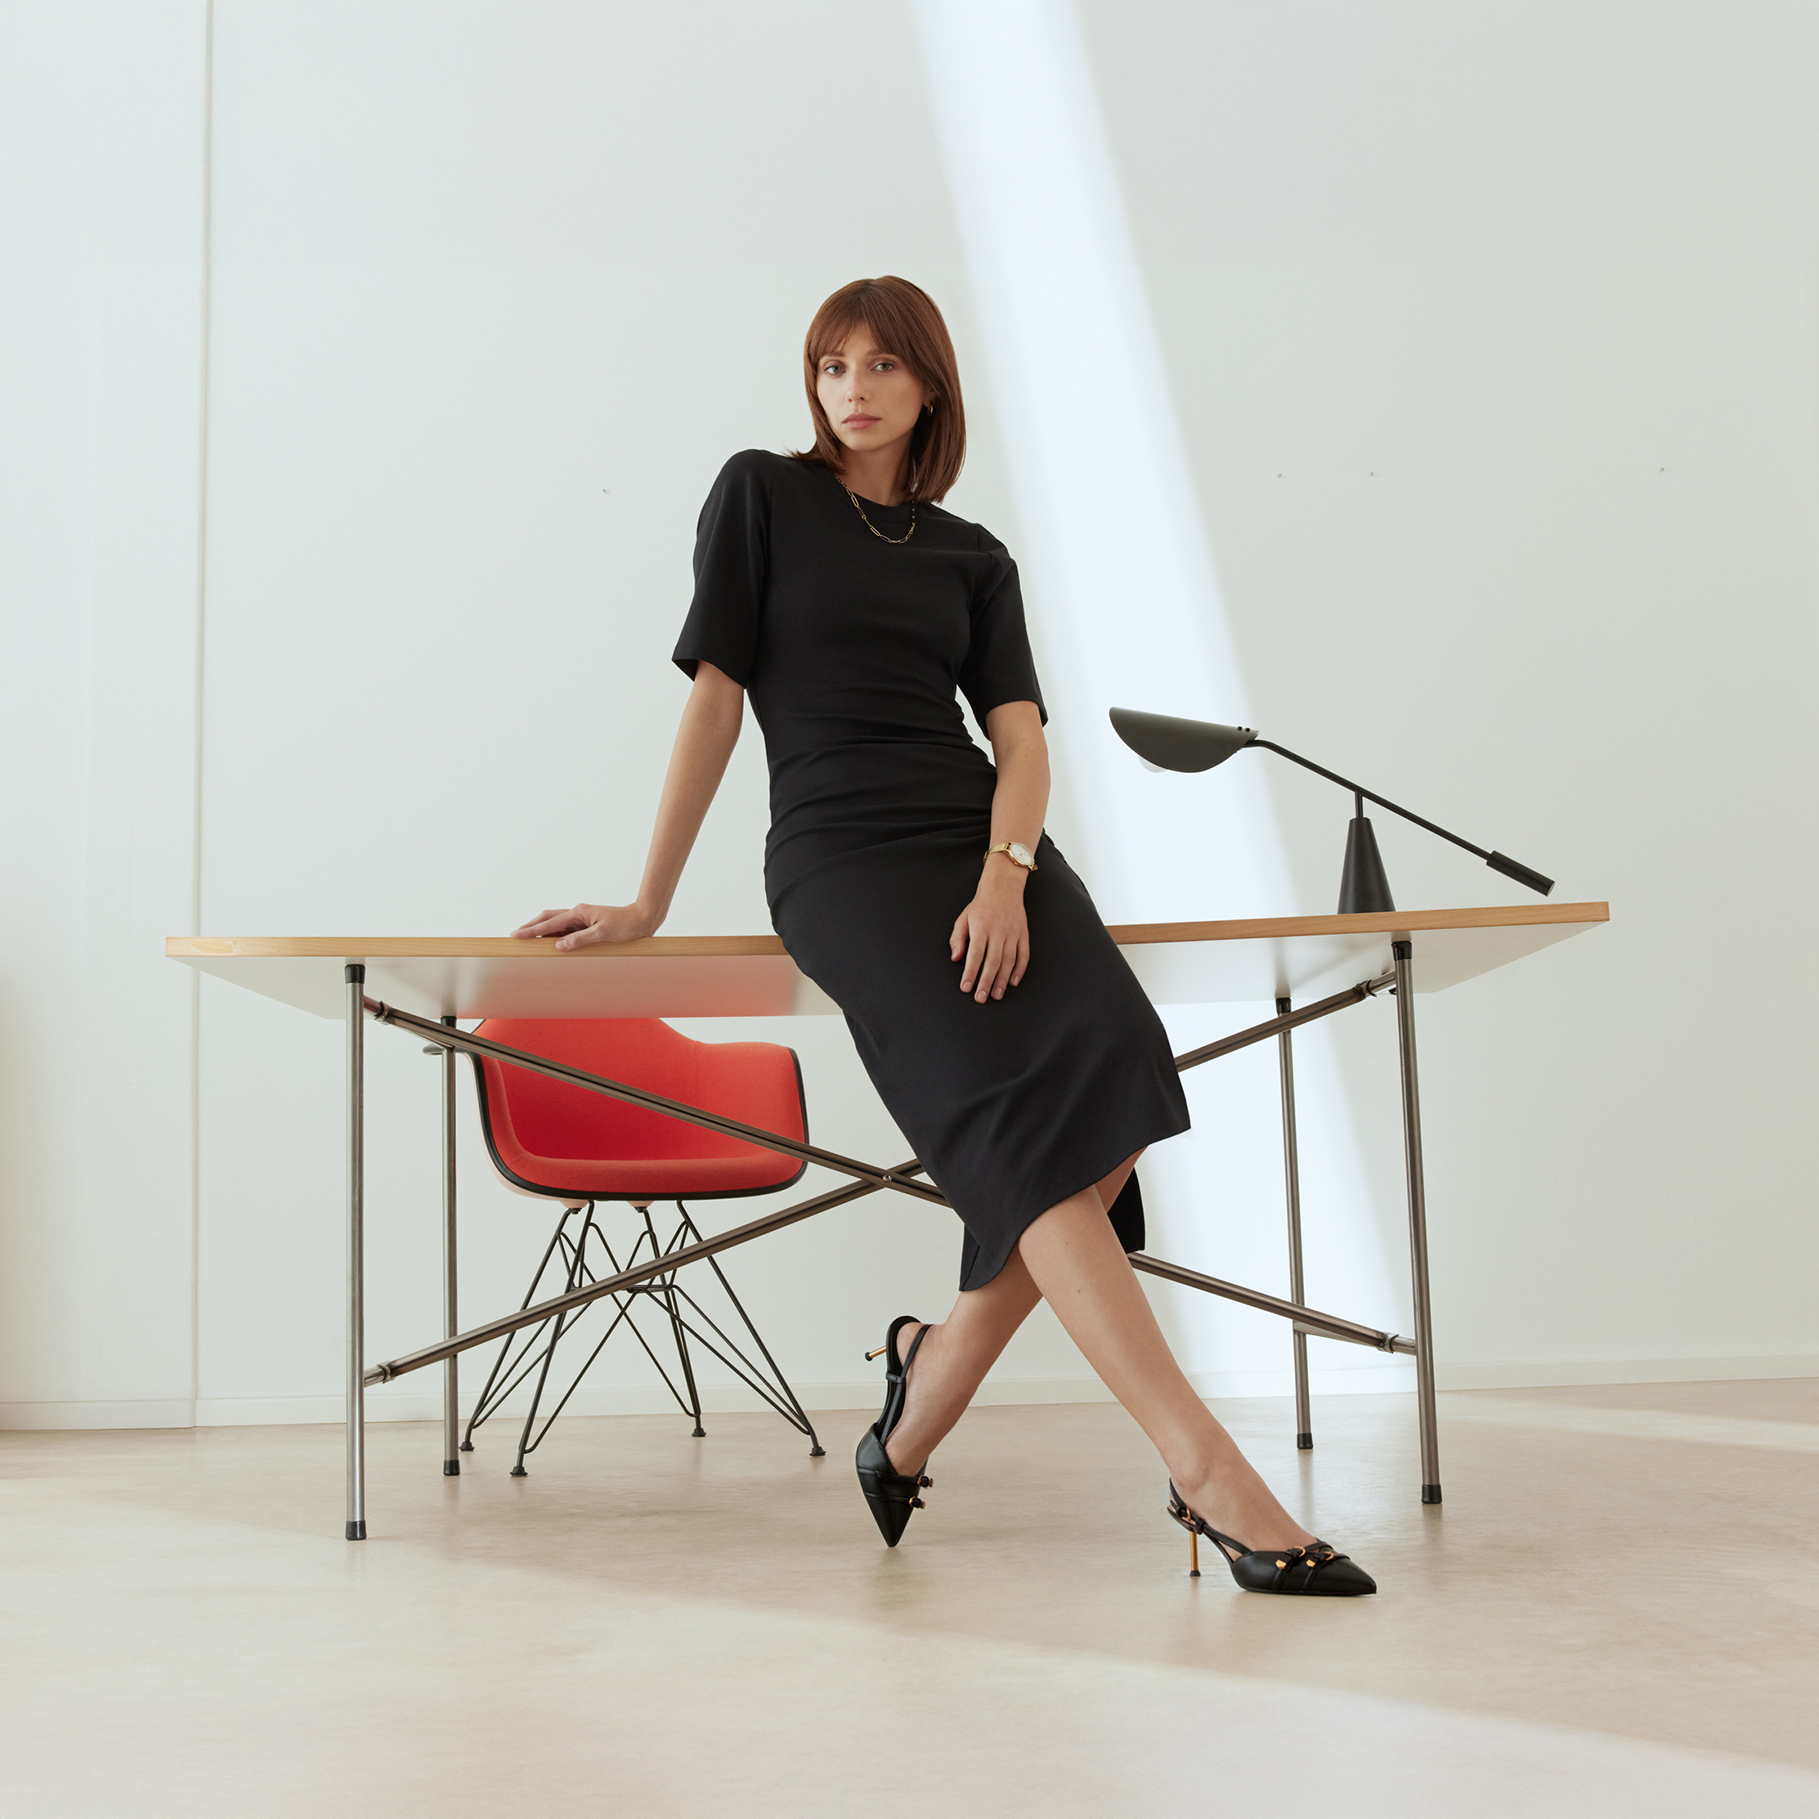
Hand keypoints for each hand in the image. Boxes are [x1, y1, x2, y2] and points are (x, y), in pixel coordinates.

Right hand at [512, 902, 658, 950]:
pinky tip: (551, 942)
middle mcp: (578, 913)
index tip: (516, 935)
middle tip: (516, 934)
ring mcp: (583, 918)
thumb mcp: (603, 934)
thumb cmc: (626, 925)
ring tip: (528, 937)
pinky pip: (567, 929)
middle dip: (531, 925)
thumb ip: (579, 939)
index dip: (532, 930)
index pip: (550, 923)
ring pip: (556, 923)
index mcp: (579, 913)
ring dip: (542, 929)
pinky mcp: (588, 924)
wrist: (643, 918)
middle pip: (548, 918)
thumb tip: (558, 945)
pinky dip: (556, 934)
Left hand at [949, 861, 1029, 1002]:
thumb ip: (957, 939)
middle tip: (981, 998)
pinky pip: (1023, 955)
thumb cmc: (980, 906)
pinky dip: (1019, 970)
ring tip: (996, 995)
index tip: (966, 987)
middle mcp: (998, 931)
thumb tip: (956, 958)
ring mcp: (1013, 933)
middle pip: (993, 962)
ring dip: (1002, 980)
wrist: (1003, 888)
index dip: (970, 973)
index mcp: (981, 927)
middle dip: (986, 982)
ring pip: (1009, 961)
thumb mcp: (963, 918)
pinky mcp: (1023, 934)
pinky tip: (1013, 982)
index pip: (975, 955)